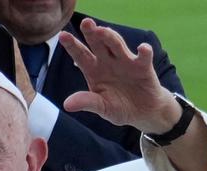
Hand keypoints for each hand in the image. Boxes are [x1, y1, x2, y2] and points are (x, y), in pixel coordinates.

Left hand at [58, 17, 179, 133]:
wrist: (143, 112)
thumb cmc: (119, 107)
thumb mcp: (102, 107)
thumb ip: (87, 102)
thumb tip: (66, 105)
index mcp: (93, 69)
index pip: (80, 55)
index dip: (72, 45)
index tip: (63, 35)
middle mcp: (108, 61)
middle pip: (98, 44)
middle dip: (92, 33)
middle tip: (85, 23)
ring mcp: (125, 61)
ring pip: (117, 45)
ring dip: (110, 37)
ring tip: (102, 30)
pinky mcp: (143, 67)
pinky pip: (144, 57)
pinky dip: (144, 52)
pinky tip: (142, 48)